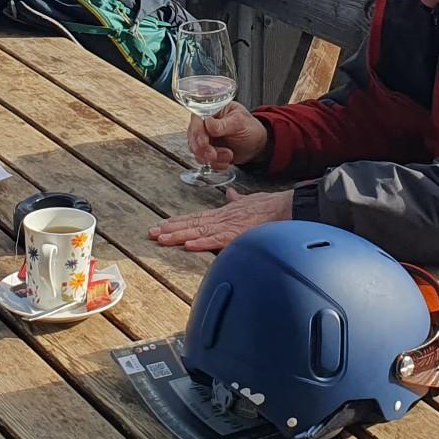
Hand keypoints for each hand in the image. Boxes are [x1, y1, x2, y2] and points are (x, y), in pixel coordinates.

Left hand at [149, 189, 293, 251]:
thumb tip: (231, 194)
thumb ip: (238, 199)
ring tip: (161, 238)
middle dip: (171, 229)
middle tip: (152, 233)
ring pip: (198, 231)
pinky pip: (217, 240)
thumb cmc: (271, 206)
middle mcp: (222, 219)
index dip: (179, 222)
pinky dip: (202, 242)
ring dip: (179, 235)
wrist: (287, 207)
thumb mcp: (250, 200)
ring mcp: (228, 226)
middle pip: (192, 224)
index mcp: (224, 213)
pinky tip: (188, 244)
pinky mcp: (238, 234)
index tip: (163, 225)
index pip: (196, 218)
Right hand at [189, 103, 266, 171]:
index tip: (205, 143)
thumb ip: (224, 124)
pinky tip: (227, 162)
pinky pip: (204, 161)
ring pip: (197, 152)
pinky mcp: (207, 153)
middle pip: (193, 138)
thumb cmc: (249, 128)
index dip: (198, 133)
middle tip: (214, 155)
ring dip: (213, 158)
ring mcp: (205, 140)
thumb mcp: (240, 122)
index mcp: (210, 112)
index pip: (196, 121)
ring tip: (229, 155)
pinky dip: (215, 164)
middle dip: (203, 149)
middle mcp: (204, 125)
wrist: (256, 145)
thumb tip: (208, 124)